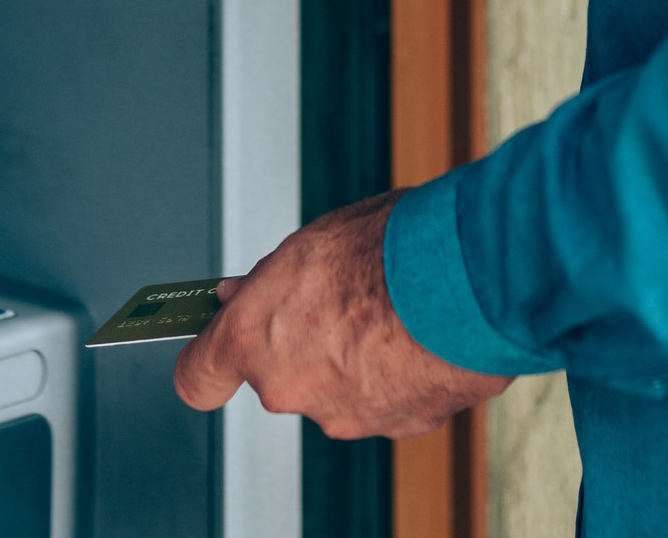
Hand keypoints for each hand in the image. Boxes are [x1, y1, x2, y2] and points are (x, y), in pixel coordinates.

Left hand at [172, 191, 512, 439]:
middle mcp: (289, 389)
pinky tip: (423, 331)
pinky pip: (386, 397)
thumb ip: (269, 279)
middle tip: (335, 295)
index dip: (206, 362)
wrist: (470, 280)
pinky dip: (399, 371)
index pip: (198, 378)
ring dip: (354, 357)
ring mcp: (344, 414)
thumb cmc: (389, 247)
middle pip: (278, 374)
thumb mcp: (311, 242)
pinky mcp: (398, 426)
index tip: (214, 344)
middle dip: (300, 341)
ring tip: (393, 306)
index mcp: (254, 340)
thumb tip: (240, 293)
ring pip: (336, 387)